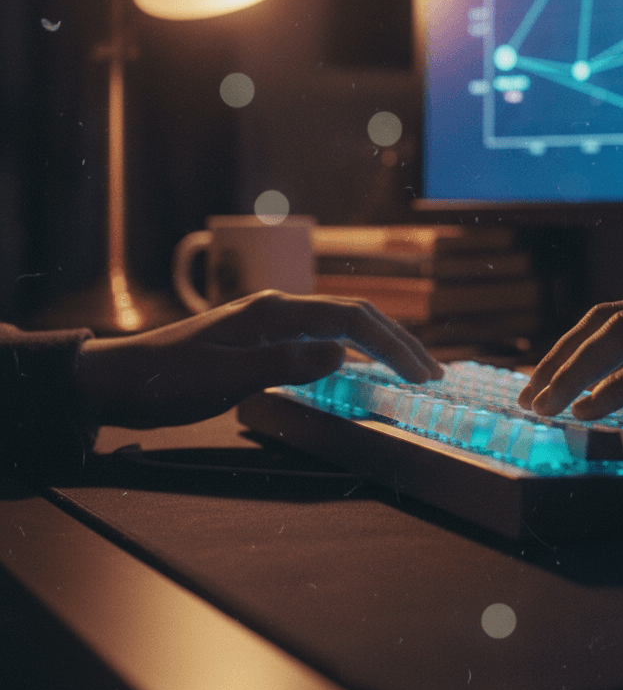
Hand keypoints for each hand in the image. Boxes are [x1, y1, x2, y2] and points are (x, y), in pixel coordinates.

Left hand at [77, 290, 442, 428]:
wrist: (122, 380)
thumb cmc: (169, 380)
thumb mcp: (226, 376)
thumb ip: (285, 362)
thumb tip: (344, 354)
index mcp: (276, 311)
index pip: (351, 319)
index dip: (392, 345)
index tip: (421, 374)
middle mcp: (281, 309)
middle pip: (355, 316)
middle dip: (398, 342)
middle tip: (433, 373)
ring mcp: (274, 323)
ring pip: (342, 326)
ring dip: (380, 345)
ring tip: (412, 368)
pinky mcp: (266, 339)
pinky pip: (324, 339)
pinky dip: (354, 353)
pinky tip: (363, 368)